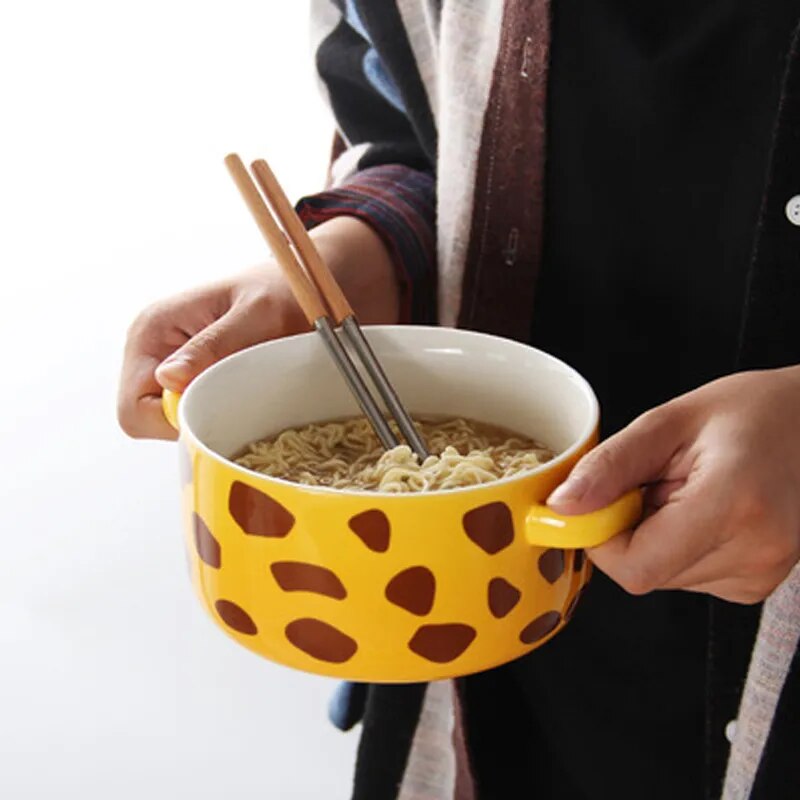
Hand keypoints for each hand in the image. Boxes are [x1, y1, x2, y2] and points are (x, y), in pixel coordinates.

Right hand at [117, 217, 399, 439]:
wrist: (298, 285)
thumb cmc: (281, 292)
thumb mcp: (255, 316)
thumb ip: (213, 346)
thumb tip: (168, 379)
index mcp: (151, 330)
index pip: (133, 407)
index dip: (172, 420)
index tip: (217, 406)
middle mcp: (149, 349)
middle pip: (147, 420)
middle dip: (190, 420)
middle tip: (235, 398)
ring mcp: (165, 363)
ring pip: (168, 421)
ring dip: (205, 415)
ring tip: (243, 387)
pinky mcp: (186, 375)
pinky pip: (189, 412)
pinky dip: (214, 412)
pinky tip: (241, 391)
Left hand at [547, 367, 799, 602]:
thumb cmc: (753, 411)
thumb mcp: (670, 422)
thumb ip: (610, 466)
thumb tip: (561, 506)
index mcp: (732, 505)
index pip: (635, 566)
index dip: (599, 537)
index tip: (593, 502)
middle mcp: (753, 553)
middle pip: (644, 572)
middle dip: (626, 530)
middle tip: (652, 482)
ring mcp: (760, 574)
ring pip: (662, 575)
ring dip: (652, 536)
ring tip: (685, 491)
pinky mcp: (756, 583)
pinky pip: (686, 575)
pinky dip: (677, 544)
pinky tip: (702, 509)